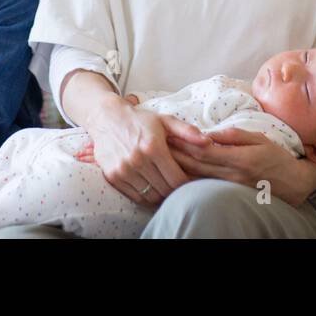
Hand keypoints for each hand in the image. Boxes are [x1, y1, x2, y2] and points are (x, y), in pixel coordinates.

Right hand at [84, 96, 209, 207]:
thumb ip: (187, 131)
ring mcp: (123, 170)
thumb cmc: (140, 120)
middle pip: (165, 190)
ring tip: (166, 188)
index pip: (177, 180)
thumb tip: (208, 142)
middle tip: (179, 187)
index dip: (187, 185)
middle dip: (175, 192)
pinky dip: (145, 196)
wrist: (107, 118)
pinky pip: (135, 196)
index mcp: (153, 147)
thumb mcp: (165, 121)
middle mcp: (138, 160)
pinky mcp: (113, 176)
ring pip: (150, 196)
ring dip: (161, 196)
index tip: (190, 182)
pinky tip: (151, 187)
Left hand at [167, 126, 315, 207]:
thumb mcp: (259, 138)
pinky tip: (177, 173)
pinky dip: (189, 179)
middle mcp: (231, 174)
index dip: (183, 142)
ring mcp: (229, 187)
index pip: (203, 150)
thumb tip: (210, 132)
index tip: (168, 133)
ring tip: (161, 157)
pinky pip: (205, 186)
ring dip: (178, 167)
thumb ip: (234, 135)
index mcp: (238, 158)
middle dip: (174, 154)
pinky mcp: (229, 194)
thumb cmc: (277, 157)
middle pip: (195, 165)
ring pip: (197, 178)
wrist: (294, 184)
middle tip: (156, 143)